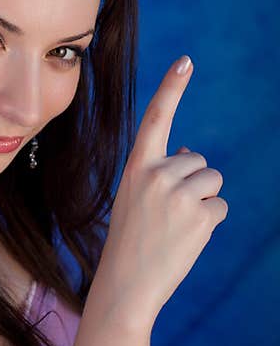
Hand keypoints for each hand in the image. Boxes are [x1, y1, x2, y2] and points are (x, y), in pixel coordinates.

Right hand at [95, 55, 227, 326]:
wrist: (125, 284)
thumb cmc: (129, 240)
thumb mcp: (134, 198)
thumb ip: (159, 172)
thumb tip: (192, 155)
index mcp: (135, 167)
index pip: (156, 119)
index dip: (172, 89)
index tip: (186, 61)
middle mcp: (156, 174)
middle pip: (198, 162)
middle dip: (193, 183)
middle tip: (167, 214)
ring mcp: (179, 195)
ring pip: (212, 182)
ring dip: (203, 202)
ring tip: (176, 227)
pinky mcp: (200, 215)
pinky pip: (220, 207)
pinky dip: (209, 223)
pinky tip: (186, 238)